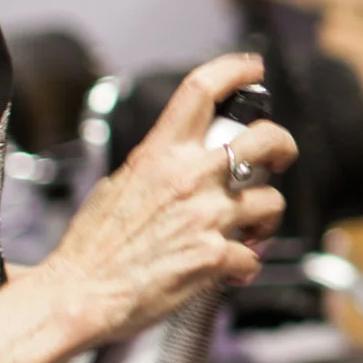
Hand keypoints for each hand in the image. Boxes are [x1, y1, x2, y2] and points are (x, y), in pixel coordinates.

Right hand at [36, 54, 297, 345]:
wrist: (79, 295)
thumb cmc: (91, 248)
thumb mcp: (117, 186)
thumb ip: (155, 169)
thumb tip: (173, 166)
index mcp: (160, 154)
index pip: (201, 91)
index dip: (234, 70)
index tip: (252, 67)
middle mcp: (189, 177)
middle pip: (265, 139)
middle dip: (283, 145)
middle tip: (280, 157)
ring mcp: (206, 216)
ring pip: (271, 201)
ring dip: (266, 218)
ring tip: (250, 231)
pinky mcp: (215, 256)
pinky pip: (253, 257)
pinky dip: (245, 267)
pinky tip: (229, 271)